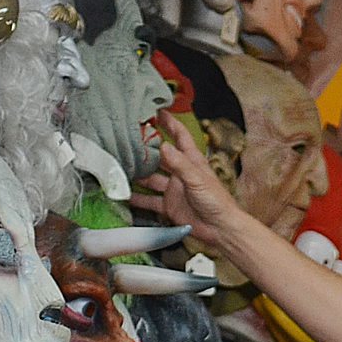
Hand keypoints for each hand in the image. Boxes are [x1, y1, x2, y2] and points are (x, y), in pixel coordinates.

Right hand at [130, 110, 247, 247]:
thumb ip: (179, 164)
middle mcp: (181, 172)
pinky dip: (138, 199)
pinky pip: (150, 201)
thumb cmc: (217, 202)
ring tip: (122, 167)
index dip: (169, 123)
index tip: (157, 111)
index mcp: (192, 161)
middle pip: (161, 156)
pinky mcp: (169, 205)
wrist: (220, 229)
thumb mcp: (197, 179)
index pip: (179, 136)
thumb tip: (163, 147)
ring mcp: (174, 189)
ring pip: (151, 178)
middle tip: (130, 140)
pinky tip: (125, 196)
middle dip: (147, 148)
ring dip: (139, 174)